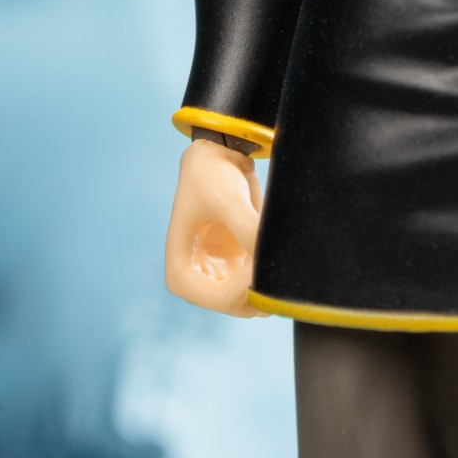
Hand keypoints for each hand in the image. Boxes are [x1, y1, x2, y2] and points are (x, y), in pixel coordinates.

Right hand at [164, 137, 263, 317]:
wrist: (220, 154)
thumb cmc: (213, 176)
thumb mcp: (229, 200)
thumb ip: (248, 230)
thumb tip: (270, 260)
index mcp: (181, 273)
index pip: (219, 300)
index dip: (246, 288)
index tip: (263, 260)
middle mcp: (199, 282)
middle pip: (240, 303)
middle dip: (260, 282)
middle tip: (276, 250)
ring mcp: (220, 276)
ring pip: (253, 295)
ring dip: (269, 275)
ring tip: (275, 239)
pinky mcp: (239, 266)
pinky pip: (261, 279)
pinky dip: (272, 266)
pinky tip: (277, 240)